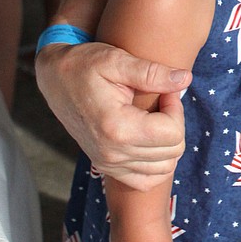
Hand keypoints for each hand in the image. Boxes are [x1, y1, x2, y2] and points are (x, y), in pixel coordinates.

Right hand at [36, 41, 189, 189]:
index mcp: (116, 128)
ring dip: (168, 142)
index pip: (172, 133)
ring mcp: (108, 164)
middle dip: (175, 122)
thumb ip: (152, 72)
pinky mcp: (106, 167)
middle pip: (172, 151)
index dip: (176, 107)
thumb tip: (185, 79)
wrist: (55, 81)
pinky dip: (156, 162)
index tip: (165, 91)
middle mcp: (112, 153)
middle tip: (161, 100)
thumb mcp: (117, 60)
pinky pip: (146, 180)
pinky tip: (150, 136)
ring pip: (164, 168)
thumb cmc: (84, 66)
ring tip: (154, 117)